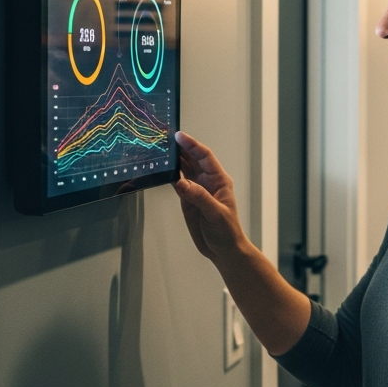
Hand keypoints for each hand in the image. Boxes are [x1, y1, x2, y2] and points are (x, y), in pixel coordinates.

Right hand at [173, 131, 248, 263]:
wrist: (223, 250)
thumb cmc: (227, 231)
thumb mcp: (215, 214)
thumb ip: (199, 198)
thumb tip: (182, 183)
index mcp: (219, 180)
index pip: (205, 157)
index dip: (192, 145)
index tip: (179, 136)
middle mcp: (208, 182)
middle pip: (193, 159)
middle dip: (180, 148)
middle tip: (164, 138)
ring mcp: (197, 190)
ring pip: (184, 169)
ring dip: (174, 160)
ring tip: (160, 149)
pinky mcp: (188, 199)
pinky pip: (177, 183)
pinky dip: (169, 175)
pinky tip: (161, 169)